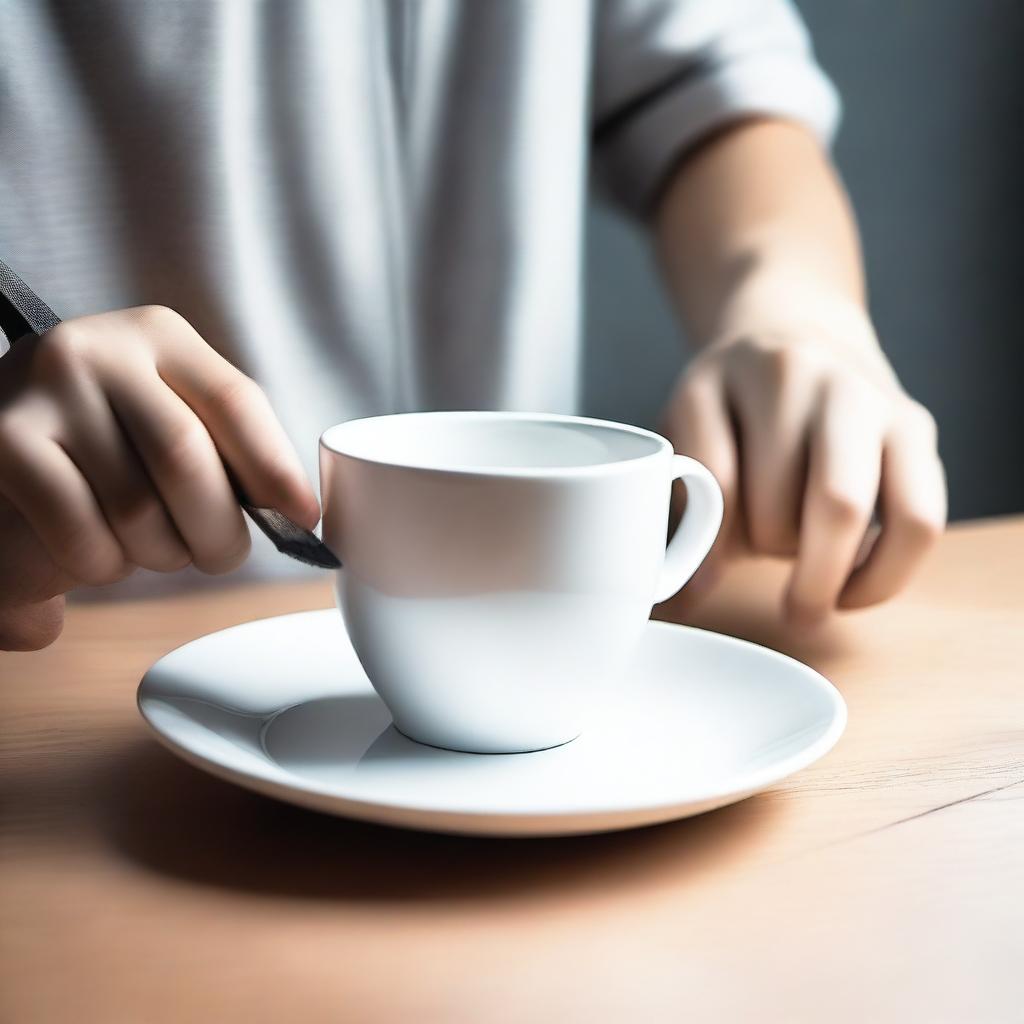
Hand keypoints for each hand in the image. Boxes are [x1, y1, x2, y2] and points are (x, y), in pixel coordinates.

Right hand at [0, 306, 319, 649]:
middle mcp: (98, 348)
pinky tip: (104, 558)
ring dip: (161, 553)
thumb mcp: (171, 412)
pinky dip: (104, 564)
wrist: (4, 427)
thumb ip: (230, 447)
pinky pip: (79, 532)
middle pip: (186, 458)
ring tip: (158, 551)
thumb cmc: (111, 432)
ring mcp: (43, 391)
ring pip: (136, 506)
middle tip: (220, 556)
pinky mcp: (2, 441)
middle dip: (218, 530)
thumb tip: (303, 514)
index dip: (277, 470)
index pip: (236, 402)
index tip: (304, 519)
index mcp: (160, 334)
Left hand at [662, 304, 946, 622]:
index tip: (703, 592)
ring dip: (829, 566)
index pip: (715, 478)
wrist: (796, 331)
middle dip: (790, 563)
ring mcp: (864, 394)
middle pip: (786, 491)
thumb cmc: (732, 407)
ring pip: (849, 507)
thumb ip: (686, 504)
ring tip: (815, 588)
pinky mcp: (914, 425)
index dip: (709, 551)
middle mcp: (798, 375)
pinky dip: (886, 570)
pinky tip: (854, 586)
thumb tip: (691, 597)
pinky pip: (918, 519)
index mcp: (719, 377)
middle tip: (786, 611)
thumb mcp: (687, 436)